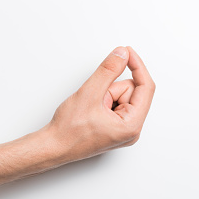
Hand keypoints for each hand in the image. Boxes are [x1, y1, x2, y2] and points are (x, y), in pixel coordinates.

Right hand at [45, 46, 154, 162]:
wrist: (52, 147)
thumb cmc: (68, 130)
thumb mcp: (90, 93)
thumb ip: (109, 70)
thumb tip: (123, 54)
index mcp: (132, 125)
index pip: (146, 88)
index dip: (137, 66)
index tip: (127, 51)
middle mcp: (132, 130)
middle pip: (132, 91)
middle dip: (111, 89)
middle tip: (94, 100)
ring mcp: (124, 130)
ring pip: (121, 96)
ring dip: (105, 95)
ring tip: (90, 108)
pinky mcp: (116, 127)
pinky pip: (115, 103)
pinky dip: (103, 100)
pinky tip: (91, 111)